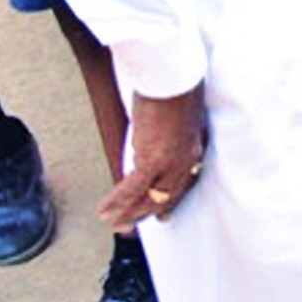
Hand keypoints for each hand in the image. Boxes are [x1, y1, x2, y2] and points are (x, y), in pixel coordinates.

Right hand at [100, 84, 205, 231]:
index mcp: (195, 148)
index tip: (163, 211)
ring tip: (115, 224)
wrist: (172, 75)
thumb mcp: (185, 112)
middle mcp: (185, 160)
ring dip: (129, 212)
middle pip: (167, 195)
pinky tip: (106, 211)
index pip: (184, 182)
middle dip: (148, 212)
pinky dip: (117, 201)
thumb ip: (176, 129)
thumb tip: (161, 134)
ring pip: (149, 196)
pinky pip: (132, 188)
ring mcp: (169, 163)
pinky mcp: (151, 160)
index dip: (171, 199)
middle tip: (133, 225)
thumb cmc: (179, 84)